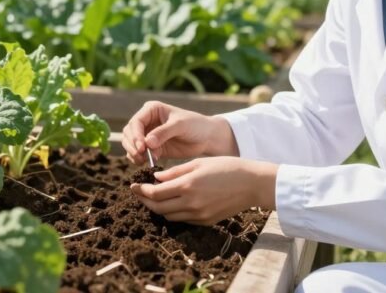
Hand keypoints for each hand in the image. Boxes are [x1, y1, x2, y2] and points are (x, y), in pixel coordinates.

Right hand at [121, 100, 238, 164]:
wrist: (206, 138)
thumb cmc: (195, 125)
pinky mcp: (152, 147)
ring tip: (143, 161)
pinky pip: (139, 154)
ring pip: (131, 144)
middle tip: (140, 156)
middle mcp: (147, 121)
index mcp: (151, 109)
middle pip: (129, 133)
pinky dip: (139, 159)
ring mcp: (148, 134)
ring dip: (134, 153)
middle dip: (132, 145)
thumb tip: (147, 142)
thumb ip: (163, 133)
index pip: (136, 122)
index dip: (135, 135)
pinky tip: (147, 163)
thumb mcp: (180, 126)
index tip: (141, 147)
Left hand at [130, 157, 277, 224]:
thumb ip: (174, 172)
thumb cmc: (226, 167)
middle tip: (139, 193)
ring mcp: (199, 215)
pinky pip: (183, 220)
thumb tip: (156, 178)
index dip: (141, 190)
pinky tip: (173, 203)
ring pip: (169, 217)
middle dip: (145, 201)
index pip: (155, 193)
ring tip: (154, 198)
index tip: (133, 186)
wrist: (252, 184)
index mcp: (187, 186)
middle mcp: (190, 204)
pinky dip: (174, 213)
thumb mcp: (198, 163)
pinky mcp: (206, 221)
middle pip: (158, 208)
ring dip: (159, 208)